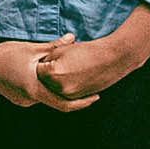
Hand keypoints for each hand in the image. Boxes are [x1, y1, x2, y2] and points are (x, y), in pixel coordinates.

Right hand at [0, 35, 94, 111]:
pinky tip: (48, 78)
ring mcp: (22, 101)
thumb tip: (74, 38)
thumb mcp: (31, 49)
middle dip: (72, 94)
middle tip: (88, 87)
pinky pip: (37, 95)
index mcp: (35, 90)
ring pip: (46, 97)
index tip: (96, 97)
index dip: (83, 103)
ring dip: (57, 90)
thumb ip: (53, 47)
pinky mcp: (18, 98)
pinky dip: (45, 89)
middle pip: (57, 101)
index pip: (65, 104)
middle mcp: (29, 100)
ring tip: (68, 79)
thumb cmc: (5, 54)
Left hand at [35, 8, 149, 100]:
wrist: (113, 58)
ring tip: (59, 69)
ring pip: (54, 90)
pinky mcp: (80, 97)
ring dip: (53, 82)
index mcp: (53, 74)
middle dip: (44, 73)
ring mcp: (71, 95)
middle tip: (47, 63)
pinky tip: (66, 77)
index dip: (38, 61)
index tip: (39, 56)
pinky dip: (63, 87)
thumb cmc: (86, 50)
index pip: (36, 70)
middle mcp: (60, 88)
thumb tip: (37, 64)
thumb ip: (46, 58)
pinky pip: (66, 95)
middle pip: (44, 82)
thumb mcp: (61, 50)